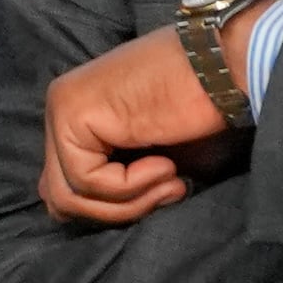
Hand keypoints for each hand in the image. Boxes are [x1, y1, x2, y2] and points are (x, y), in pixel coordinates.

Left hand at [39, 22, 242, 227]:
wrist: (224, 66)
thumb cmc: (199, 110)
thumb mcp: (148, 158)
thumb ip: (111, 182)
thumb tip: (89, 215)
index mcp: (76, 113)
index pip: (64, 186)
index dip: (111, 206)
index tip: (162, 189)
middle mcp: (60, 107)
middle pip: (59, 196)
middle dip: (116, 210)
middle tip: (167, 190)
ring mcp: (62, 107)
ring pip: (68, 195)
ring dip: (128, 202)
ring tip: (170, 179)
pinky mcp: (72, 113)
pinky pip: (87, 181)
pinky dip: (131, 186)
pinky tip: (165, 164)